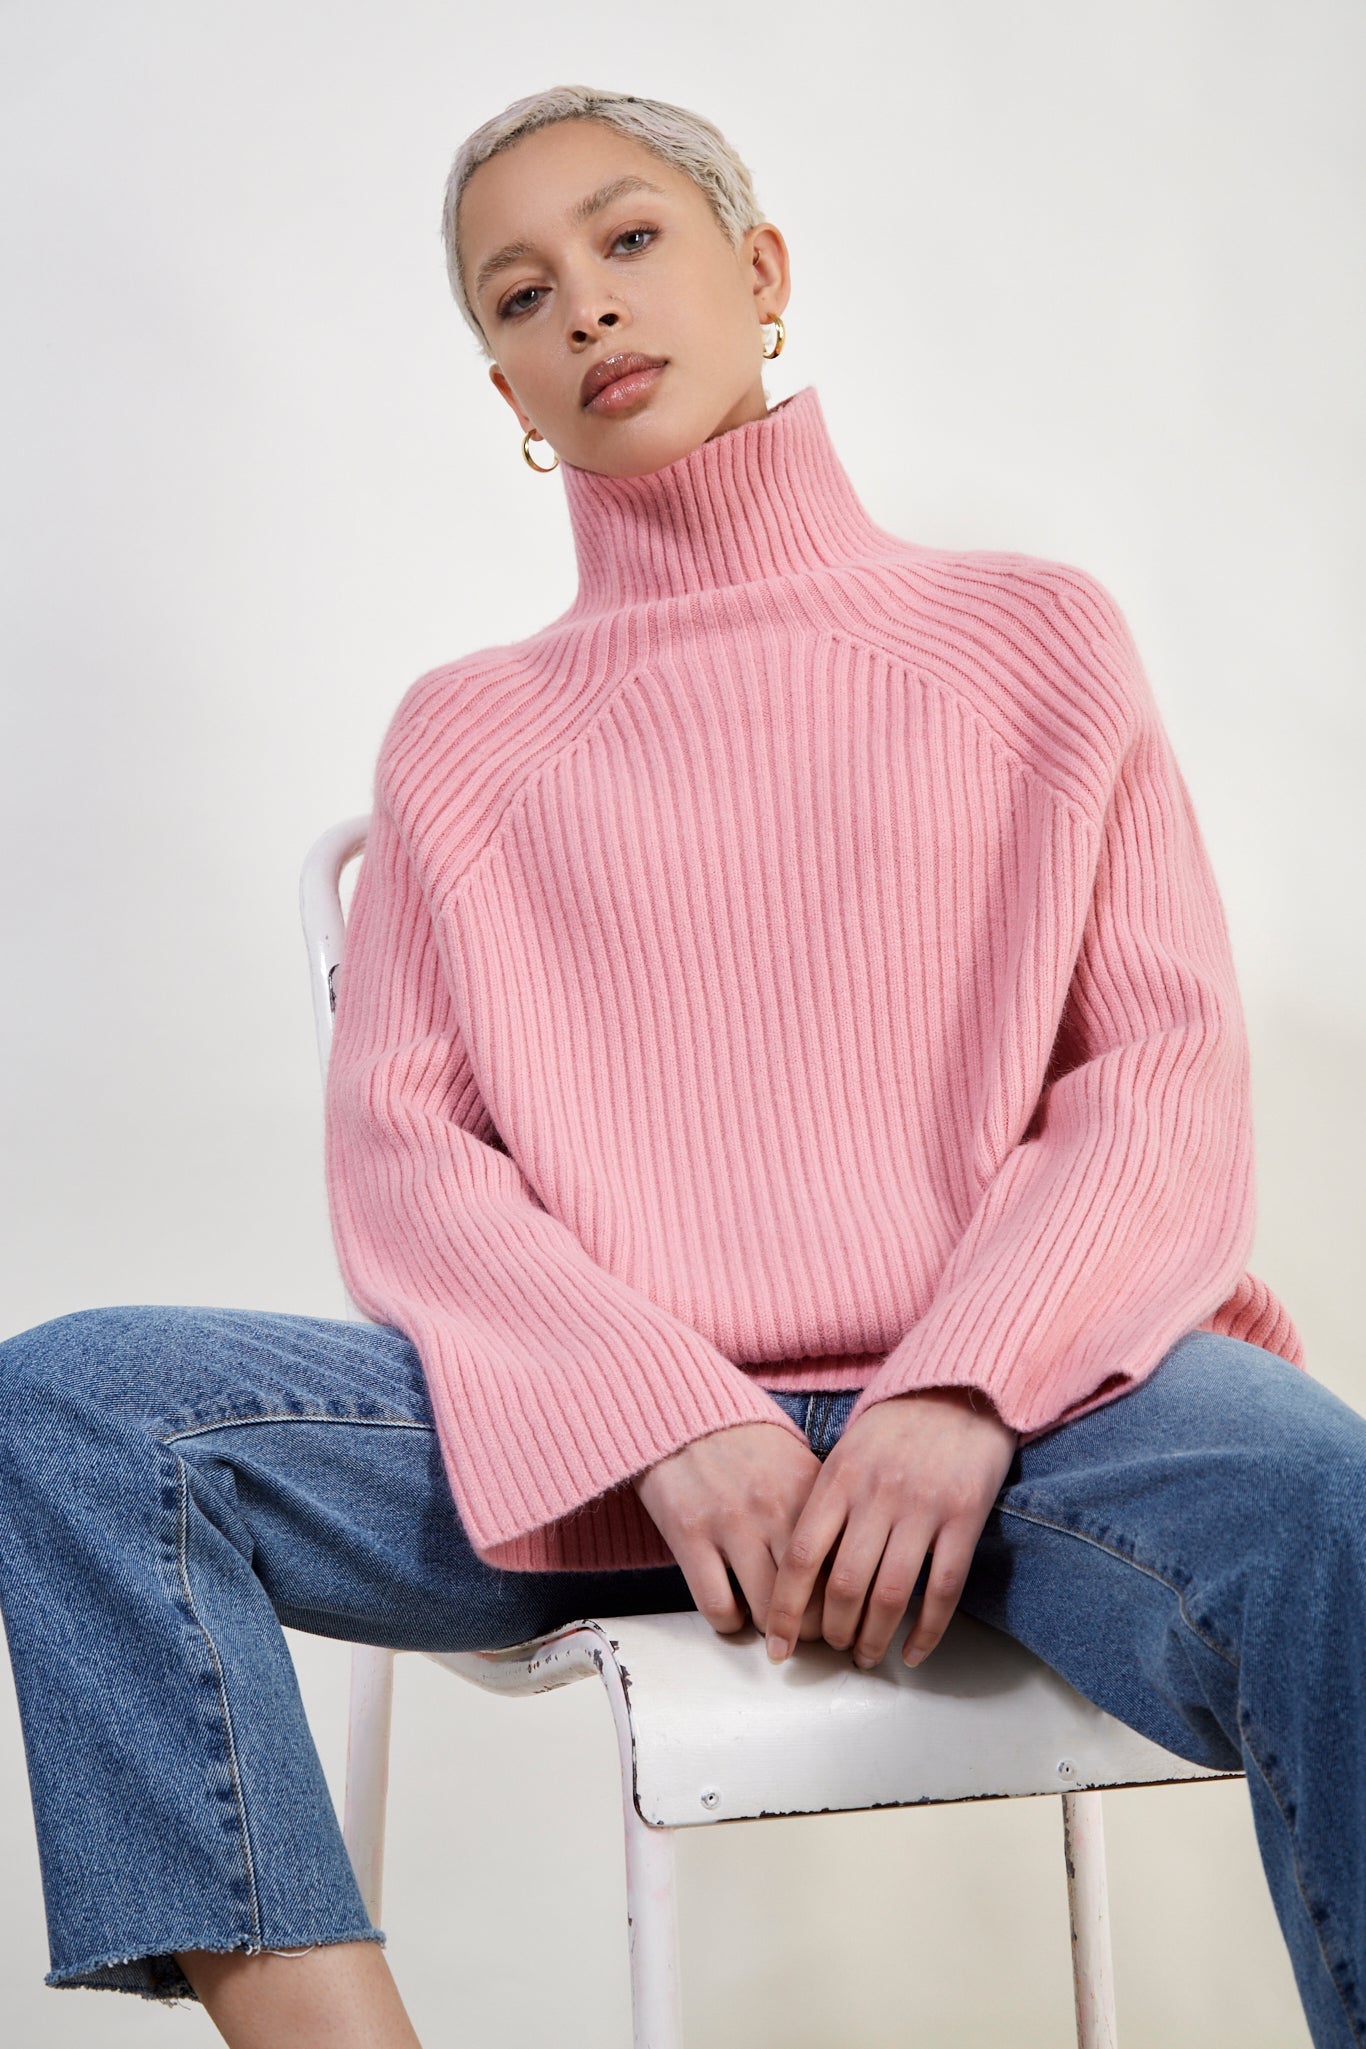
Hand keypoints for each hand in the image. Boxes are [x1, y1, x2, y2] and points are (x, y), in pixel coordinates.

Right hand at [631, 1422, 830, 1642]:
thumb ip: (822, 1508)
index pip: (843, 1568)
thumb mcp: (797, 1462)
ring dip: (772, 1629)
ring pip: (768, 1612)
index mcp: (808, 1492)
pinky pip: (718, 1605)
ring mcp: (731, 1524)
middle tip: (807, 1632)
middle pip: (812, 1602)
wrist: (681, 1410)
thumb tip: (847, 1561)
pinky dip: (728, 1621)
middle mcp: (775, 1510)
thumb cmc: (742, 1441)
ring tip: (771, 1624)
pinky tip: (732, 1610)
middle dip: (814, 1629)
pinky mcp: (690, 1536)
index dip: (845, 1603)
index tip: (841, 1616)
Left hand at [764, 1387, 1017, 1670]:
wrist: (959, 1387)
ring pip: (891, 1594)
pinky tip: (913, 1652)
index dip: (787, 1609)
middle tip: (830, 1650)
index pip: (803, 1557)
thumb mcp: (847, 1451)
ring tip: (866, 1657)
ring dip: (874, 1638)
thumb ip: (824, 1502)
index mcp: (839, 1478)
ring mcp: (923, 1507)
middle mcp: (877, 1495)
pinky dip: (927, 1630)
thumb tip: (800, 1569)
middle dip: (832, 1631)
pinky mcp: (965, 1516)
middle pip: (844, 1585)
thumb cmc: (895, 1424)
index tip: (777, 1645)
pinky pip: (944, 1588)